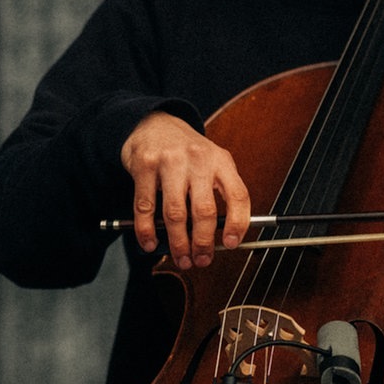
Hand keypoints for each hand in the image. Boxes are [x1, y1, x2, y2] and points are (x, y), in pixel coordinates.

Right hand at [120, 112, 250, 268]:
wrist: (154, 123)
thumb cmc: (186, 152)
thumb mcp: (211, 163)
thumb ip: (218, 193)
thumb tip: (221, 238)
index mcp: (221, 161)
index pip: (238, 195)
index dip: (238, 223)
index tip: (231, 243)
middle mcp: (198, 159)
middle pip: (204, 211)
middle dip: (202, 243)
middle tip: (201, 260)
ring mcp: (170, 162)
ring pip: (175, 213)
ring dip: (178, 243)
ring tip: (180, 257)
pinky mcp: (144, 166)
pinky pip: (146, 207)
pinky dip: (147, 231)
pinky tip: (150, 243)